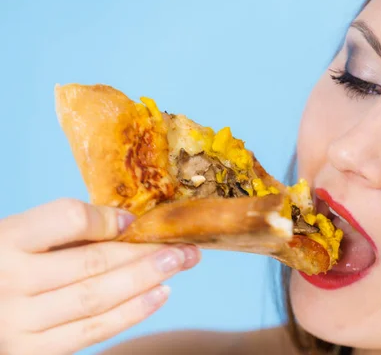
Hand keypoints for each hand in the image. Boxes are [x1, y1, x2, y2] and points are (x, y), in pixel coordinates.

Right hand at [0, 198, 200, 354]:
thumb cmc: (4, 266)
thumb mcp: (21, 237)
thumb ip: (64, 230)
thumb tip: (128, 224)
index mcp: (6, 240)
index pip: (67, 218)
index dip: (107, 219)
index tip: (133, 222)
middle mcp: (10, 281)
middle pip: (93, 262)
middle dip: (146, 252)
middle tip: (183, 245)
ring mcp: (19, 322)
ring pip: (97, 298)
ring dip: (146, 280)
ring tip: (179, 264)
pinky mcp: (30, 352)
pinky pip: (92, 332)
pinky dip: (132, 313)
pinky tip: (160, 294)